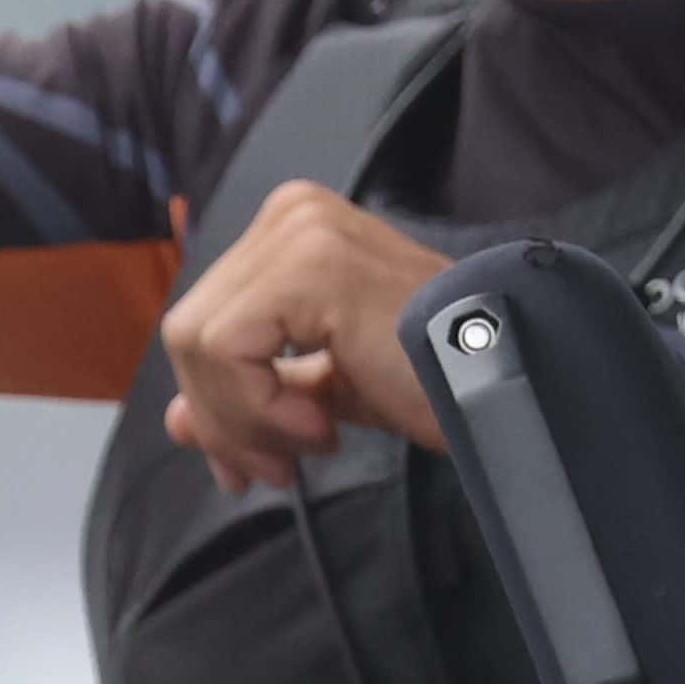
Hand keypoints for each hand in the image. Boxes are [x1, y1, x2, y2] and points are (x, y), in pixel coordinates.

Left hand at [156, 178, 455, 491]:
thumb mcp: (324, 389)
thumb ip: (251, 396)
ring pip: (197, 343)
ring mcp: (299, 232)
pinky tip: (322, 426)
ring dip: (247, 419)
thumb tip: (179, 422)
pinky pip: (230, 349)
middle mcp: (291, 214)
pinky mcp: (310, 265)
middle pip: (188, 332)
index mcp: (292, 229)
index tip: (256, 463)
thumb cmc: (434, 376)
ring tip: (316, 441)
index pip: (203, 321)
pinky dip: (261, 407)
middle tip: (278, 470)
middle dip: (224, 419)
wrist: (505, 378)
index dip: (216, 405)